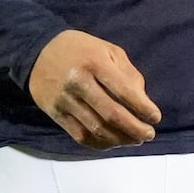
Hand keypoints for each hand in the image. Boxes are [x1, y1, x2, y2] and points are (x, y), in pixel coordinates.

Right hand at [28, 29, 160, 148]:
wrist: (37, 51)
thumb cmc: (80, 49)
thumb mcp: (107, 49)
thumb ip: (127, 72)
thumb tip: (142, 100)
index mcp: (94, 62)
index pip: (123, 90)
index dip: (142, 107)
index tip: (156, 117)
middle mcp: (79, 82)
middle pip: (110, 113)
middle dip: (134, 128)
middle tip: (149, 134)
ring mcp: (65, 100)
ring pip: (96, 128)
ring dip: (119, 139)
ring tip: (135, 140)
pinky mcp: (56, 113)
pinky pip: (80, 135)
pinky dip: (99, 143)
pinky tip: (113, 142)